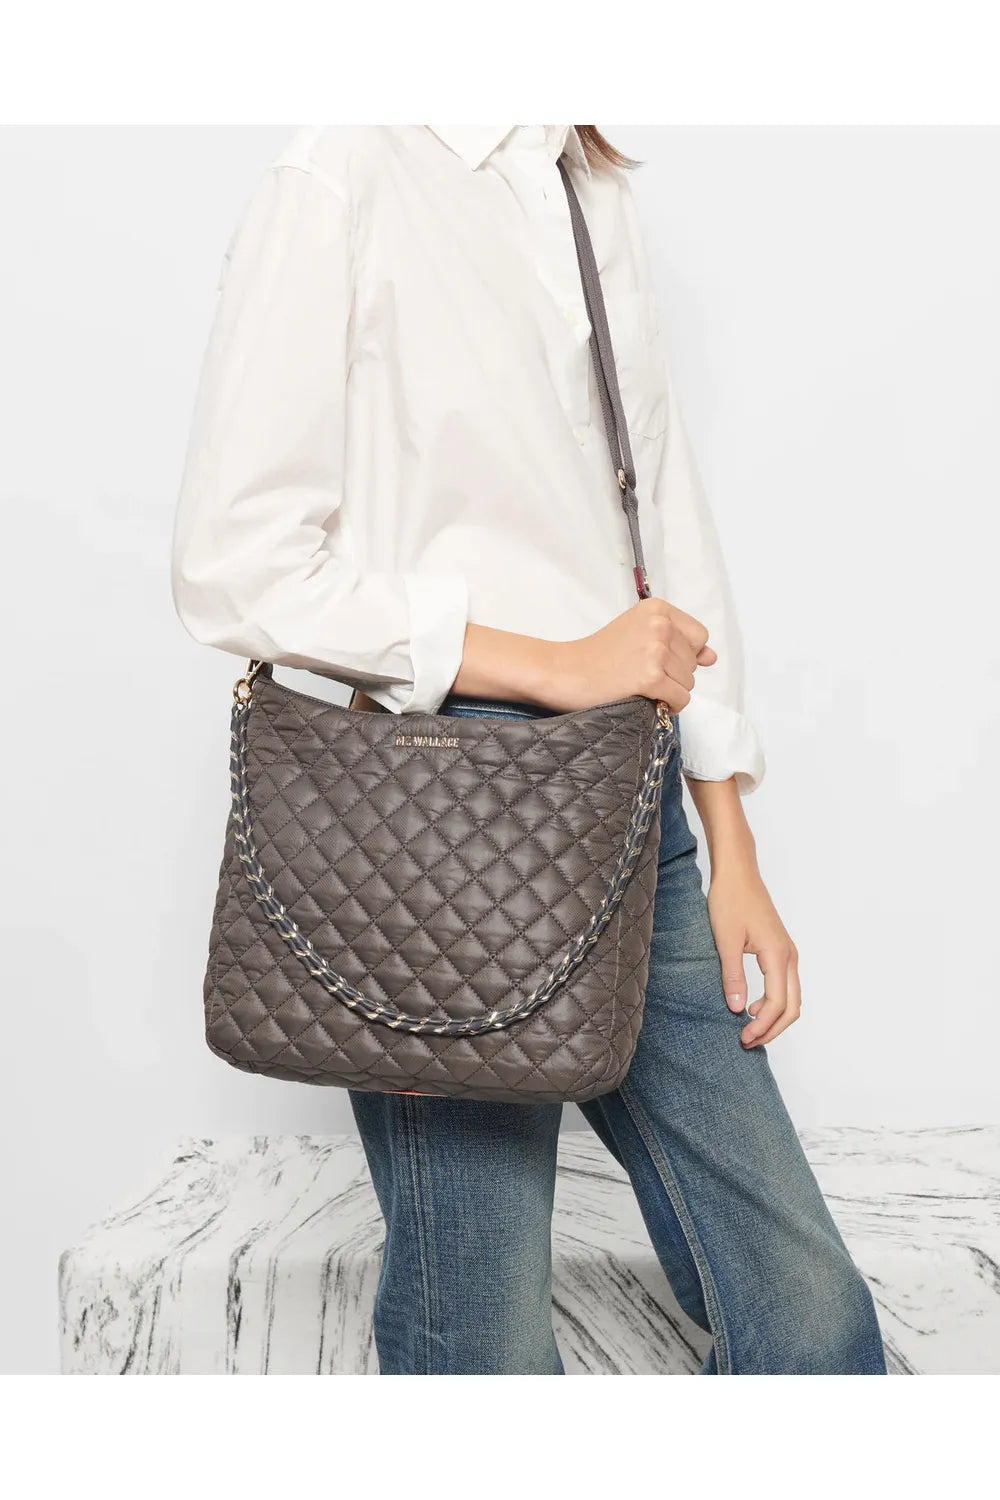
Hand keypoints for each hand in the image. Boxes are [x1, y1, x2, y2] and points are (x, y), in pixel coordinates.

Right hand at [544, 598, 717, 712]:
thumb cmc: (598, 656)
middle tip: (639, 673)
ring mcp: (655, 650)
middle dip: (674, 674)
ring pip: (689, 683)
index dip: (682, 654)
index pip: (699, 637)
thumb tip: (712, 657)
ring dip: (669, 691)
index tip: (656, 659)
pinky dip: (668, 706)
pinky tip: (646, 699)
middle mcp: (660, 625)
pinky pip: (680, 699)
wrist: (565, 672)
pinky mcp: (651, 676)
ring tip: (639, 686)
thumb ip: (679, 642)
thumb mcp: (640, 635)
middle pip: (694, 662)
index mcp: (658, 609)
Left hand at [706, 866, 800, 1047]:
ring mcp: (787, 953)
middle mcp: (789, 957)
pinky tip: (752, 1006)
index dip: (761, 1026)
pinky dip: (774, 1003)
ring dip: (774, 1018)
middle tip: (746, 1041)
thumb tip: (737, 1009)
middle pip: (792, 1007)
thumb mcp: (725, 940)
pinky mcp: (780, 950)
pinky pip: (785, 985)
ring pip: (792, 997)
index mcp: (778, 955)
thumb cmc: (730, 900)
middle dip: (772, 1029)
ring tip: (749, 1029)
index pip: (777, 1003)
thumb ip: (732, 976)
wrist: (738, 874)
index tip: (742, 1037)